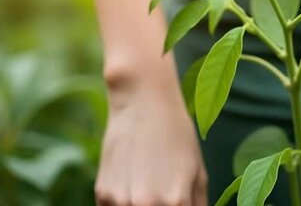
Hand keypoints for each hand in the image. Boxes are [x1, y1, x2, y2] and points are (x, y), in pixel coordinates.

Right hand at [95, 87, 207, 205]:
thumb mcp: (198, 174)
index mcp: (176, 202)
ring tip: (148, 186)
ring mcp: (121, 201)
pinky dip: (124, 204)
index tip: (178, 204)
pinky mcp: (102, 194)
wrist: (142, 104)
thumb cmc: (177, 137)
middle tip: (161, 193)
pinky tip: (133, 182)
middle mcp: (147, 205)